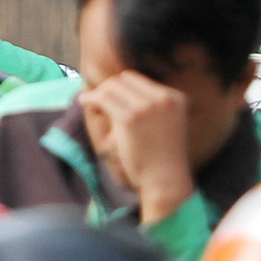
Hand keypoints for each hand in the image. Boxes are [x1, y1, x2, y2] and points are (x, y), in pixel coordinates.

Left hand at [79, 71, 195, 223]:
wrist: (167, 181)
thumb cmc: (163, 161)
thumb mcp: (169, 127)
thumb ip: (155, 110)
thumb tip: (125, 98)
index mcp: (175, 98)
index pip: (140, 80)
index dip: (121, 88)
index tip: (109, 97)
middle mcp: (163, 98)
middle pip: (126, 79)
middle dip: (109, 88)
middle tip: (97, 99)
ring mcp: (148, 106)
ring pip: (113, 86)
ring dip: (98, 93)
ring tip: (88, 101)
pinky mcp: (131, 118)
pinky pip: (104, 99)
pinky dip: (91, 99)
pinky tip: (85, 103)